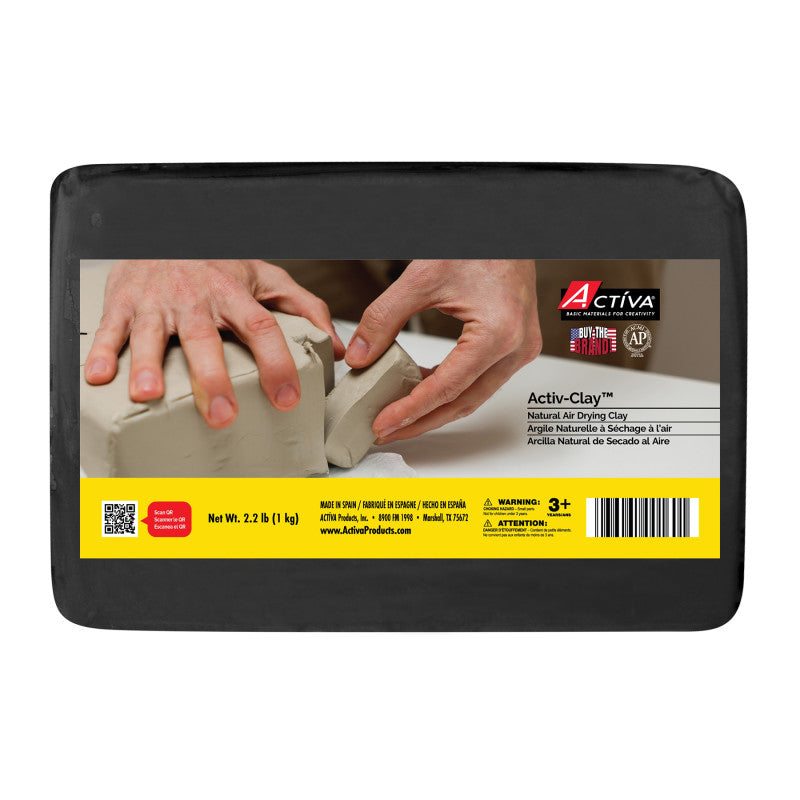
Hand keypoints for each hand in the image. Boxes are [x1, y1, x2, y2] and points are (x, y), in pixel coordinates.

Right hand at [84, 259, 344, 428]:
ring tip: (148, 395)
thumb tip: (337, 348)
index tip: (288, 397)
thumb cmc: (219, 265)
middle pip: (204, 339)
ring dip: (147, 364)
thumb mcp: (267, 278)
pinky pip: (111, 328)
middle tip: (222, 415)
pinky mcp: (124, 302)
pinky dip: (102, 351)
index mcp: (234, 295)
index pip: (261, 327)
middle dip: (212, 379)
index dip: (277, 362)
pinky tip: (100, 376)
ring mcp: (157, 302)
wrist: (169, 232)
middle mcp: (196, 300)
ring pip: (151, 333)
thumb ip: (304, 309)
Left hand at [345, 259, 540, 442]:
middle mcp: (516, 348)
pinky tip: (421, 394)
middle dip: (421, 422)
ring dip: (435, 411)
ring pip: (473, 397)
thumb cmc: (476, 246)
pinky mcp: (515, 348)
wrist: (507, 230)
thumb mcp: (422, 277)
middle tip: (385, 432)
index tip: (383, 423)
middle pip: (463, 402)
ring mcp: (520, 350)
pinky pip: (480, 381)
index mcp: (498, 333)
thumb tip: (358, 356)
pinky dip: (450, 392)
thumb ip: (385, 318)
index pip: (448, 387)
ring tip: (398, 420)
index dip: (412, 410)